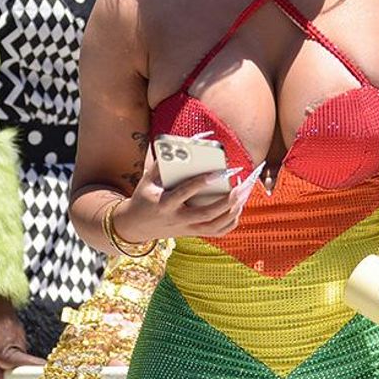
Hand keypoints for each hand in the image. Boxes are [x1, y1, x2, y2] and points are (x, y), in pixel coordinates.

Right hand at [110, 162, 246, 246]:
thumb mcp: (148, 179)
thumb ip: (164, 162)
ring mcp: (186, 229)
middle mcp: (177, 219)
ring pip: (214, 226)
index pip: (185, 193)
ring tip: (244, 193)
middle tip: (241, 186)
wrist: (135, 225)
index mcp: (164, 204)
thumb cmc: (145, 196)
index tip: (220, 170)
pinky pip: (217, 232)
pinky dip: (230, 221)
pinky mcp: (192, 233)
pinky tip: (238, 207)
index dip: (202, 182)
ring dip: (232, 211)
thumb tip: (187, 146)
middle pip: (206, 214)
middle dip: (226, 201)